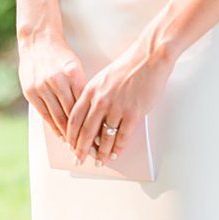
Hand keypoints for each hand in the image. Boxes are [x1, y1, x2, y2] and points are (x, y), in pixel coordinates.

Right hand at [17, 32, 85, 143]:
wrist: (37, 41)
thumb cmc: (61, 56)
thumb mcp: (76, 68)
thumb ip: (82, 89)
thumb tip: (94, 115)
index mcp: (73, 73)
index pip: (86, 106)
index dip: (94, 124)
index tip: (101, 139)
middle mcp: (56, 80)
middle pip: (73, 115)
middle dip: (82, 135)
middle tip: (92, 150)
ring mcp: (41, 86)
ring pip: (58, 117)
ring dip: (68, 135)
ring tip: (78, 147)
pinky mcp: (30, 91)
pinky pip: (44, 115)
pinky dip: (54, 127)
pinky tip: (62, 136)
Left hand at [65, 36, 174, 164]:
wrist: (149, 58)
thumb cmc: (128, 67)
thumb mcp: (103, 79)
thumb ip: (95, 95)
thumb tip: (92, 114)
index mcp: (90, 90)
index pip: (74, 117)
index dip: (70, 134)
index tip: (69, 144)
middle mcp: (100, 100)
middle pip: (85, 130)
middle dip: (80, 148)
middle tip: (78, 159)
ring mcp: (116, 107)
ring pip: (104, 137)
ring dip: (100, 152)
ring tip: (98, 161)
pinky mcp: (133, 113)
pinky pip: (123, 136)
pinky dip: (118, 148)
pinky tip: (115, 154)